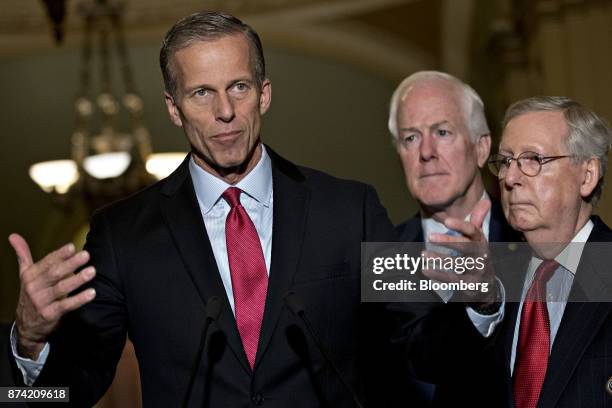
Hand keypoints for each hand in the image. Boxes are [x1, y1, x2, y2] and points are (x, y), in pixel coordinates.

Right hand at [9, 233, 95, 359]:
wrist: (26, 325)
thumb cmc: (32, 293)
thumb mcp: (25, 274)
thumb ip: (23, 255)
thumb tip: (13, 235)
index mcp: (30, 275)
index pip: (47, 262)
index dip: (59, 254)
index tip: (72, 247)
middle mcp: (34, 287)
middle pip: (55, 273)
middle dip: (71, 264)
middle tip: (86, 255)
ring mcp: (42, 301)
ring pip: (61, 289)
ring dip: (77, 279)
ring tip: (92, 271)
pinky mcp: (50, 314)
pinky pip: (66, 306)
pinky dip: (79, 299)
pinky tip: (92, 293)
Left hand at [423, 200, 497, 304]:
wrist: (487, 286)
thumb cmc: (477, 257)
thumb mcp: (479, 240)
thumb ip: (477, 222)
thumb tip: (485, 200)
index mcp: (481, 242)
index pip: (473, 231)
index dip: (461, 226)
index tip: (446, 221)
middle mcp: (481, 256)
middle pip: (465, 247)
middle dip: (448, 241)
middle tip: (429, 236)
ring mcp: (476, 271)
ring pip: (457, 264)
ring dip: (439, 259)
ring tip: (423, 254)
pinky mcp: (469, 284)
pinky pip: (452, 279)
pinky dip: (437, 274)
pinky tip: (425, 269)